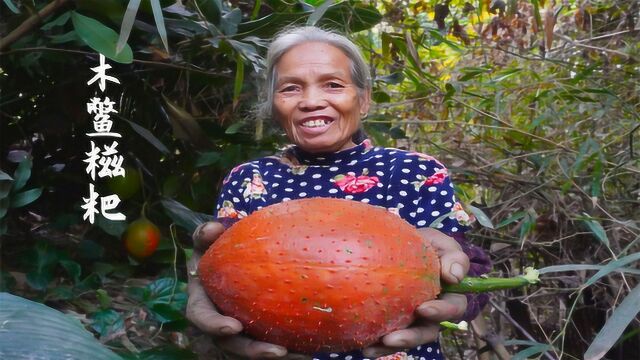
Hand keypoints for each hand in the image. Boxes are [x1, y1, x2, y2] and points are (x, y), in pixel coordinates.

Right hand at [187, 222, 301, 358]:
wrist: (231, 256)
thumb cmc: (218, 247)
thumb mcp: (208, 239)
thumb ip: (206, 233)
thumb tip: (214, 228)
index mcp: (202, 300)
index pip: (201, 317)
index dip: (214, 325)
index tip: (234, 327)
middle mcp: (218, 321)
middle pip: (231, 345)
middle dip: (253, 351)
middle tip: (278, 352)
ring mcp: (239, 330)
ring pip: (252, 351)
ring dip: (276, 357)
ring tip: (303, 357)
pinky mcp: (257, 332)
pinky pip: (271, 345)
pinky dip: (290, 350)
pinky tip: (312, 351)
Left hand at [362, 228, 469, 357]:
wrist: (393, 243)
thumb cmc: (420, 243)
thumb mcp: (438, 242)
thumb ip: (452, 255)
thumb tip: (454, 276)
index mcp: (449, 294)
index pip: (454, 307)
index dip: (441, 311)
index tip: (423, 308)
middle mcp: (432, 311)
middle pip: (428, 331)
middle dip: (411, 337)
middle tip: (393, 338)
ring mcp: (412, 318)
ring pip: (407, 338)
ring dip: (392, 345)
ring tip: (372, 347)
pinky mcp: (393, 322)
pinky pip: (387, 338)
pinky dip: (376, 345)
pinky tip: (363, 346)